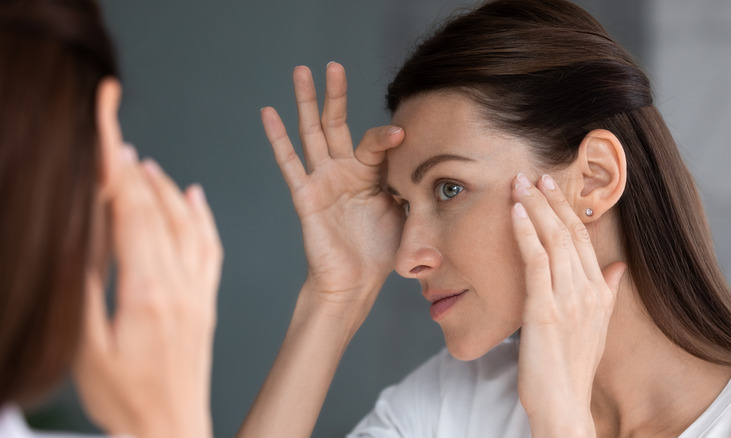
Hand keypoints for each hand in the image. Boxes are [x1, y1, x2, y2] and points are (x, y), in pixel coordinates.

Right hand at [73, 146, 222, 437]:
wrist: (171, 429)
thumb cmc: (124, 399)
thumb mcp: (87, 349)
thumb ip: (85, 290)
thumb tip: (81, 237)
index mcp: (146, 293)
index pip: (131, 215)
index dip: (116, 170)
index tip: (107, 135)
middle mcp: (179, 285)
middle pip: (158, 213)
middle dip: (134, 170)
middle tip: (117, 138)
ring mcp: (197, 292)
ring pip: (188, 225)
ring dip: (166, 189)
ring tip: (145, 163)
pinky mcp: (206, 302)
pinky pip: (211, 249)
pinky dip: (203, 218)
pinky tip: (195, 197)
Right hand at [261, 62, 404, 319]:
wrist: (356, 282)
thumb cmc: (381, 251)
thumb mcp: (406, 212)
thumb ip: (412, 185)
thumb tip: (434, 165)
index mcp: (370, 174)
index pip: (375, 142)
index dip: (386, 136)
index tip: (402, 134)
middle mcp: (344, 171)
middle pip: (337, 124)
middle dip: (335, 94)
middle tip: (333, 65)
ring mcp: (323, 181)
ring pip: (311, 133)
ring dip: (306, 102)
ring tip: (301, 71)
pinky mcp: (306, 195)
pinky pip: (289, 163)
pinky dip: (278, 138)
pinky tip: (269, 112)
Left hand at [511, 173, 624, 436]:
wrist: (563, 403)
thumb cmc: (572, 366)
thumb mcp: (597, 326)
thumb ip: (608, 292)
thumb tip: (618, 266)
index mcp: (600, 292)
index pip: (582, 239)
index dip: (566, 209)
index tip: (551, 187)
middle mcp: (588, 290)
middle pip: (568, 232)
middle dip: (549, 200)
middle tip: (533, 174)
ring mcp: (567, 298)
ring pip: (552, 240)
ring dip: (534, 207)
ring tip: (519, 183)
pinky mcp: (544, 309)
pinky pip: (535, 261)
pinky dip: (525, 232)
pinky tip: (515, 213)